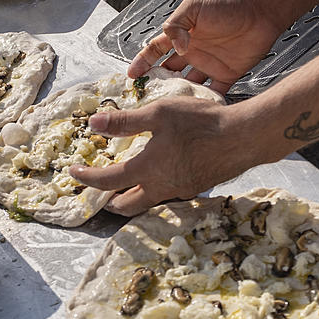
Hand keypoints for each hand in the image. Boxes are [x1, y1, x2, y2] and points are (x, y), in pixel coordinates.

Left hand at [68, 96, 259, 215]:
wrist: (244, 138)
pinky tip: (159, 173)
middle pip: (126, 205)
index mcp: (147, 170)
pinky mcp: (196, 188)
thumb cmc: (201, 122)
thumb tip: (93, 124)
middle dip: (107, 200)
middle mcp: (161, 188)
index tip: (74, 171)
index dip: (86, 178)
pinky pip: (167, 196)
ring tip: (125, 181)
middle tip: (98, 188)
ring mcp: (181, 191)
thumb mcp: (160, 113)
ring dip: (131, 197)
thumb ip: (125, 121)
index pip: (107, 182)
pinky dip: (153, 190)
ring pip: (147, 202)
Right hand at [128, 0, 283, 93]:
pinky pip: (215, 93)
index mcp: (182, 36)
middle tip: (149, 98)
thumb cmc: (228, 4)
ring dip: (181, 97)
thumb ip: (177, 25)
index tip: (132, 75)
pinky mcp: (227, 75)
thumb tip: (175, 47)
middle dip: (158, 85)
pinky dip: (208, 103)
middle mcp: (193, 52)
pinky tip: (200, 111)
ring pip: (189, 86)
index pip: (155, 50)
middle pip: (170, 72)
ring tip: (172, 108)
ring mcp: (209, 65)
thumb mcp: (194, 7)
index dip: (142, 62)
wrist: (260, 11)